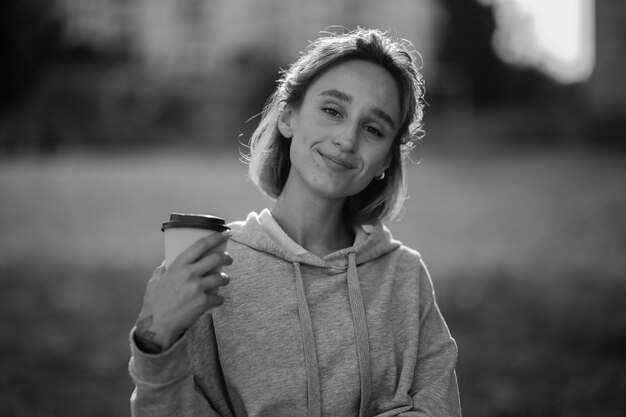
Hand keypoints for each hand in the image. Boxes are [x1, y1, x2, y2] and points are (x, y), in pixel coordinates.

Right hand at [134, 231, 231, 351]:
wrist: (156, 325)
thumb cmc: (154, 302)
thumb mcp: (155, 280)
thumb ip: (164, 269)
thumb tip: (169, 261)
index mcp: (178, 265)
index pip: (201, 245)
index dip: (216, 237)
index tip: (226, 233)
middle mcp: (189, 274)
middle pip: (216, 258)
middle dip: (226, 257)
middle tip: (229, 259)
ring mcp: (197, 288)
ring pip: (221, 278)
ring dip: (225, 278)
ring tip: (223, 280)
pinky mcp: (202, 302)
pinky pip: (219, 297)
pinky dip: (219, 299)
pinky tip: (215, 300)